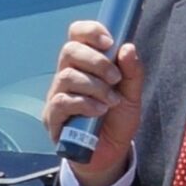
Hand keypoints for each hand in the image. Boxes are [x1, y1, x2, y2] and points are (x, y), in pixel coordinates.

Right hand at [43, 20, 143, 185]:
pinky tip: (100, 110)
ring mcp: (57, 95)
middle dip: (97, 61)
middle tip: (116, 77)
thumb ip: (132, 72)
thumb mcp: (133, 95)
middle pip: (69, 51)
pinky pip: (62, 102)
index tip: (110, 41)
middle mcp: (67, 75)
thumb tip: (128, 47)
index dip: (90, 31)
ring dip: (95, 86)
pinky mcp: (53, 117)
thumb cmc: (118, 120)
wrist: (111, 153)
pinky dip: (85, 103)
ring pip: (67, 76)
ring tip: (112, 101)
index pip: (77, 35)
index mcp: (85, 64)